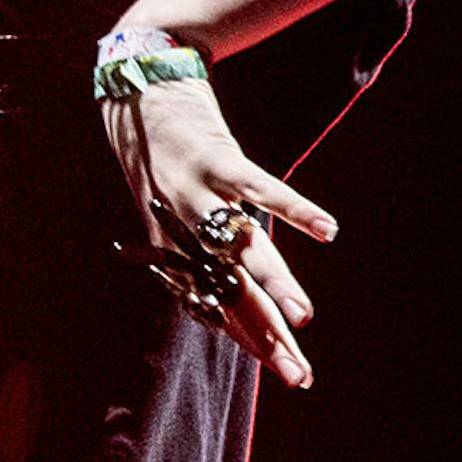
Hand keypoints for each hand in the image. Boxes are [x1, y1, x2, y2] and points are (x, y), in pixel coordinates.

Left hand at [99, 73, 337, 386]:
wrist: (135, 87)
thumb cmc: (157, 150)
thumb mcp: (164, 203)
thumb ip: (195, 242)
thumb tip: (232, 278)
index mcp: (172, 245)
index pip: (216, 305)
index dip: (250, 338)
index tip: (285, 370)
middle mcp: (181, 227)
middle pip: (231, 291)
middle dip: (266, 335)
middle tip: (298, 375)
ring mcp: (197, 192)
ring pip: (241, 248)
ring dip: (273, 283)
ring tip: (302, 317)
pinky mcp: (216, 156)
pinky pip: (259, 187)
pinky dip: (294, 207)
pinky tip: (327, 231)